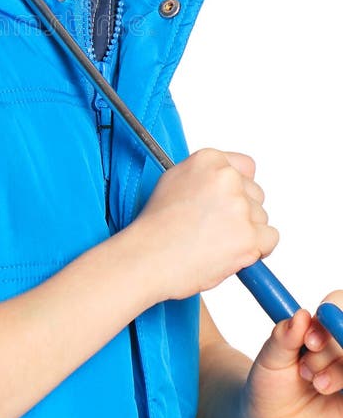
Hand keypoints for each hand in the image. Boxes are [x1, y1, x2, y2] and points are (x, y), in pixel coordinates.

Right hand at [134, 148, 278, 299]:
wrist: (148, 257)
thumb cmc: (155, 227)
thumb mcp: (173, 181)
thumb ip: (204, 176)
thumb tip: (227, 182)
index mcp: (208, 160)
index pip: (245, 167)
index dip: (237, 187)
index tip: (226, 201)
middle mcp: (226, 178)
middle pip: (255, 193)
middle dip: (242, 211)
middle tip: (215, 227)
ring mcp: (239, 206)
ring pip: (262, 218)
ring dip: (246, 232)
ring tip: (214, 242)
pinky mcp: (249, 236)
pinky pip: (270, 239)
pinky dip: (257, 249)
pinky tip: (230, 251)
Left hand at [244, 291, 342, 417]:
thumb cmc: (271, 385)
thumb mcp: (270, 359)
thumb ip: (284, 337)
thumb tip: (301, 315)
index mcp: (322, 328)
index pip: (339, 304)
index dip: (331, 317)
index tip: (310, 341)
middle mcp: (340, 345)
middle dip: (331, 349)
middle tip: (307, 365)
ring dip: (338, 370)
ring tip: (315, 383)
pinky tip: (328, 392)